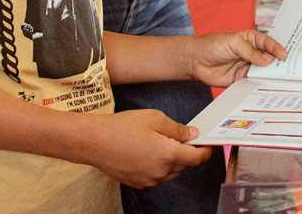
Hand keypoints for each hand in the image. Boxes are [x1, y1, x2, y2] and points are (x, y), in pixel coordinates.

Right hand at [82, 110, 210, 187]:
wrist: (94, 142)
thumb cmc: (122, 127)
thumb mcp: (154, 118)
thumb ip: (177, 129)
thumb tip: (193, 135)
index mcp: (168, 154)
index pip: (196, 158)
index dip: (205, 151)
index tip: (207, 145)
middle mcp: (160, 171)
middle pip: (184, 166)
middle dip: (187, 153)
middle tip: (182, 138)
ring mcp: (149, 180)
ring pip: (171, 173)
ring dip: (174, 161)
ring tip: (164, 144)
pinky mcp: (138, 183)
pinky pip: (157, 177)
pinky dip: (160, 167)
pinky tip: (151, 153)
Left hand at [189, 30, 287, 87]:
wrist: (195, 61)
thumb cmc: (212, 45)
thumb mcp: (232, 43)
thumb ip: (250, 52)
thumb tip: (267, 60)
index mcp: (251, 39)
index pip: (268, 42)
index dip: (277, 48)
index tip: (284, 55)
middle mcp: (252, 53)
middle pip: (269, 58)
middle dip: (279, 62)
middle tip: (290, 68)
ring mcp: (247, 66)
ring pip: (264, 71)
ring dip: (271, 75)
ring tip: (282, 80)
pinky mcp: (242, 79)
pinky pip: (254, 82)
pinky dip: (261, 84)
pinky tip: (267, 87)